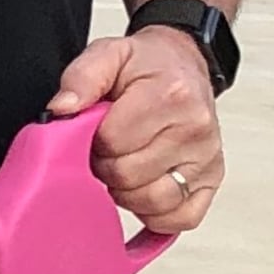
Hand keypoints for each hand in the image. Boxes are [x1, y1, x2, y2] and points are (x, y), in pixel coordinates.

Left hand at [49, 24, 221, 237]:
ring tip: (126, 164)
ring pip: (151, 203)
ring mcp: (206, 159)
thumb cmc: (148, 66)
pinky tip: (144, 190)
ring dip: (127, 192)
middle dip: (106, 166)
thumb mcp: (109, 54)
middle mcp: (194, 129)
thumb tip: (61, 110)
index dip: (93, 141)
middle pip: (128, 176)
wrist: (184, 65)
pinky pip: (179, 219)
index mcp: (170, 95)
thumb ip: (81, 79)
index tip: (96, 130)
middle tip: (109, 148)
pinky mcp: (211, 181)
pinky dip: (155, 214)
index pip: (112, 142)